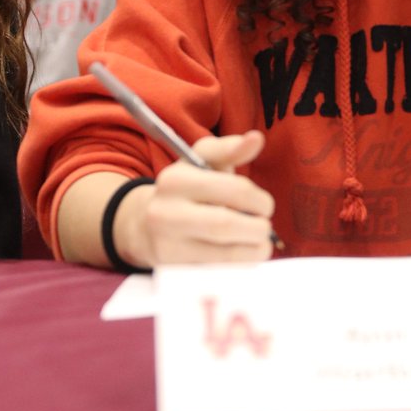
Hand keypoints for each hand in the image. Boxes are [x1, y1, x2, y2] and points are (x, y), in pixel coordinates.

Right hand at [115, 131, 273, 266]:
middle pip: (226, 224)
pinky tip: (242, 255)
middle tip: (265, 227)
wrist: (145, 224)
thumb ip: (231, 149)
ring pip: (223, 254)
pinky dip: (238, 265)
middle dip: (257, 228)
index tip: (266, 206)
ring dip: (253, 250)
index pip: (232, 189)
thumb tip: (256, 138)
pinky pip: (217, 271)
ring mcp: (167, 244)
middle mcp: (166, 211)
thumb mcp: (203, 162)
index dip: (258, 200)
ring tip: (260, 243)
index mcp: (176, 178)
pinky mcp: (173, 269)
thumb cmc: (187, 189)